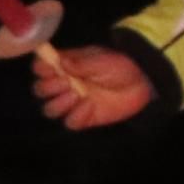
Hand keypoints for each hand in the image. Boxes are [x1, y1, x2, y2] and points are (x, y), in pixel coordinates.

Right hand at [36, 43, 151, 129]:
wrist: (142, 82)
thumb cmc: (121, 66)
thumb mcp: (101, 60)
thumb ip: (80, 63)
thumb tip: (60, 62)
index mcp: (66, 66)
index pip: (41, 68)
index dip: (41, 69)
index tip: (51, 68)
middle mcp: (65, 84)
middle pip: (41, 90)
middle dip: (48, 87)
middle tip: (66, 82)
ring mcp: (73, 102)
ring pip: (50, 109)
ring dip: (58, 103)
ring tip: (76, 94)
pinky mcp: (85, 118)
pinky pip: (70, 122)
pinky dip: (76, 115)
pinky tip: (89, 105)